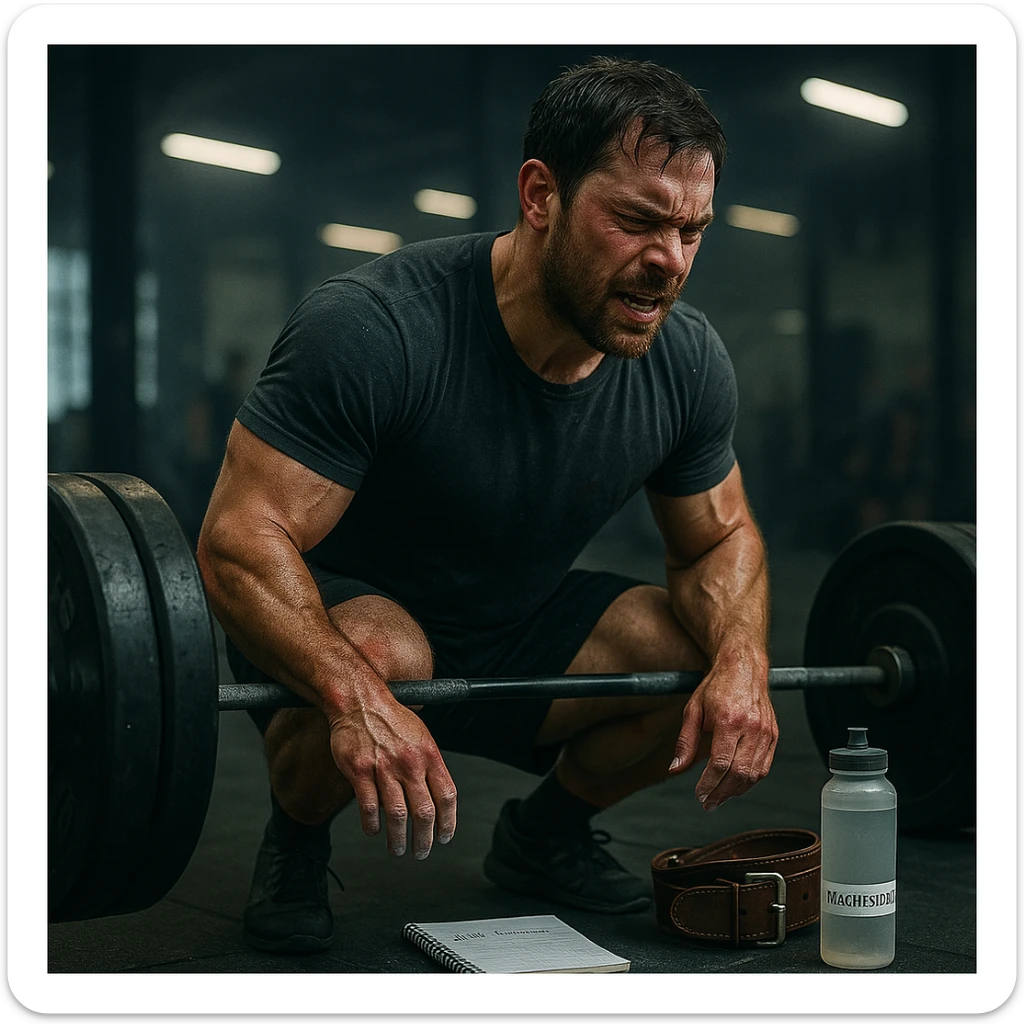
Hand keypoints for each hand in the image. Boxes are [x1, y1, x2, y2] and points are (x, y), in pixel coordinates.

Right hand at [327, 689, 456, 858]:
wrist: (360, 701)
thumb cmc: (391, 718)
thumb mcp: (421, 736)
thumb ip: (429, 765)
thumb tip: (435, 796)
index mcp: (429, 755)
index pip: (447, 796)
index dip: (448, 822)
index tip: (444, 836)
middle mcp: (410, 763)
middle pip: (425, 812)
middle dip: (424, 839)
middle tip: (421, 851)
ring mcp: (384, 768)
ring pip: (398, 815)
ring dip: (399, 839)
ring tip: (397, 849)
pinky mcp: (360, 772)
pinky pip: (369, 808)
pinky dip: (373, 825)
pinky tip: (374, 831)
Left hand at [667, 657, 777, 810]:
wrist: (743, 667)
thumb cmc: (718, 686)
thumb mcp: (693, 710)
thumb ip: (685, 742)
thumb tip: (676, 767)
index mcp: (729, 721)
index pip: (720, 764)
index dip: (709, 784)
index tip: (699, 794)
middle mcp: (751, 728)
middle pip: (738, 774)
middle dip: (721, 793)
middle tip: (708, 802)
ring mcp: (766, 732)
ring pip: (754, 774)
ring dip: (736, 791)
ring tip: (720, 797)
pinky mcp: (773, 735)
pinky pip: (764, 766)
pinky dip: (751, 780)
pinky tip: (737, 784)